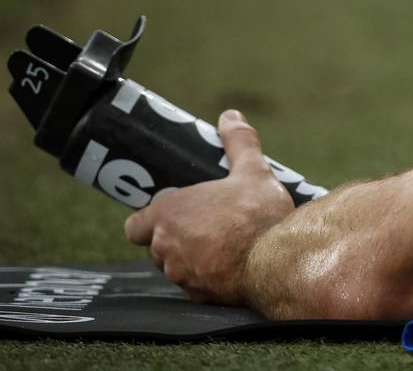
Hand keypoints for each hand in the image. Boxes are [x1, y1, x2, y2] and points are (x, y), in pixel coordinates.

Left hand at [123, 110, 294, 304]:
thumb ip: (238, 142)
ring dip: (191, 256)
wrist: (277, 260)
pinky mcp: (199, 296)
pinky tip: (232, 262)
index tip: (172, 214)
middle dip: (176, 236)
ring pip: (175, 266)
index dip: (149, 221)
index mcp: (169, 214)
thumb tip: (230, 116)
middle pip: (156, 245)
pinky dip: (208, 276)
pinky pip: (195, 285)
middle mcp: (166, 248)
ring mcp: (181, 275)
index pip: (135, 225)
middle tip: (205, 222)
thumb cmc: (258, 215)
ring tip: (222, 242)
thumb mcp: (253, 170)